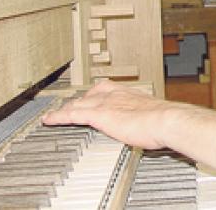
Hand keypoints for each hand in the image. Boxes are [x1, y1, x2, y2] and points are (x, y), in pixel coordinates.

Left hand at [42, 80, 173, 148]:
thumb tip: (150, 126)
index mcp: (128, 93)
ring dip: (65, 109)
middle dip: (77, 102)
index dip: (93, 94)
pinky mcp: (99, 115)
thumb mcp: (154, 116)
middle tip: (68, 108)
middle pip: (88, 95)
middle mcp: (115, 94)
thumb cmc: (166, 121)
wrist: (167, 120)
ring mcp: (105, 104)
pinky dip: (58, 116)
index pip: (105, 90)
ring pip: (77, 104)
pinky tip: (48, 120)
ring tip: (53, 115)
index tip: (88, 98)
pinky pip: (72, 114)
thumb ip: (146, 119)